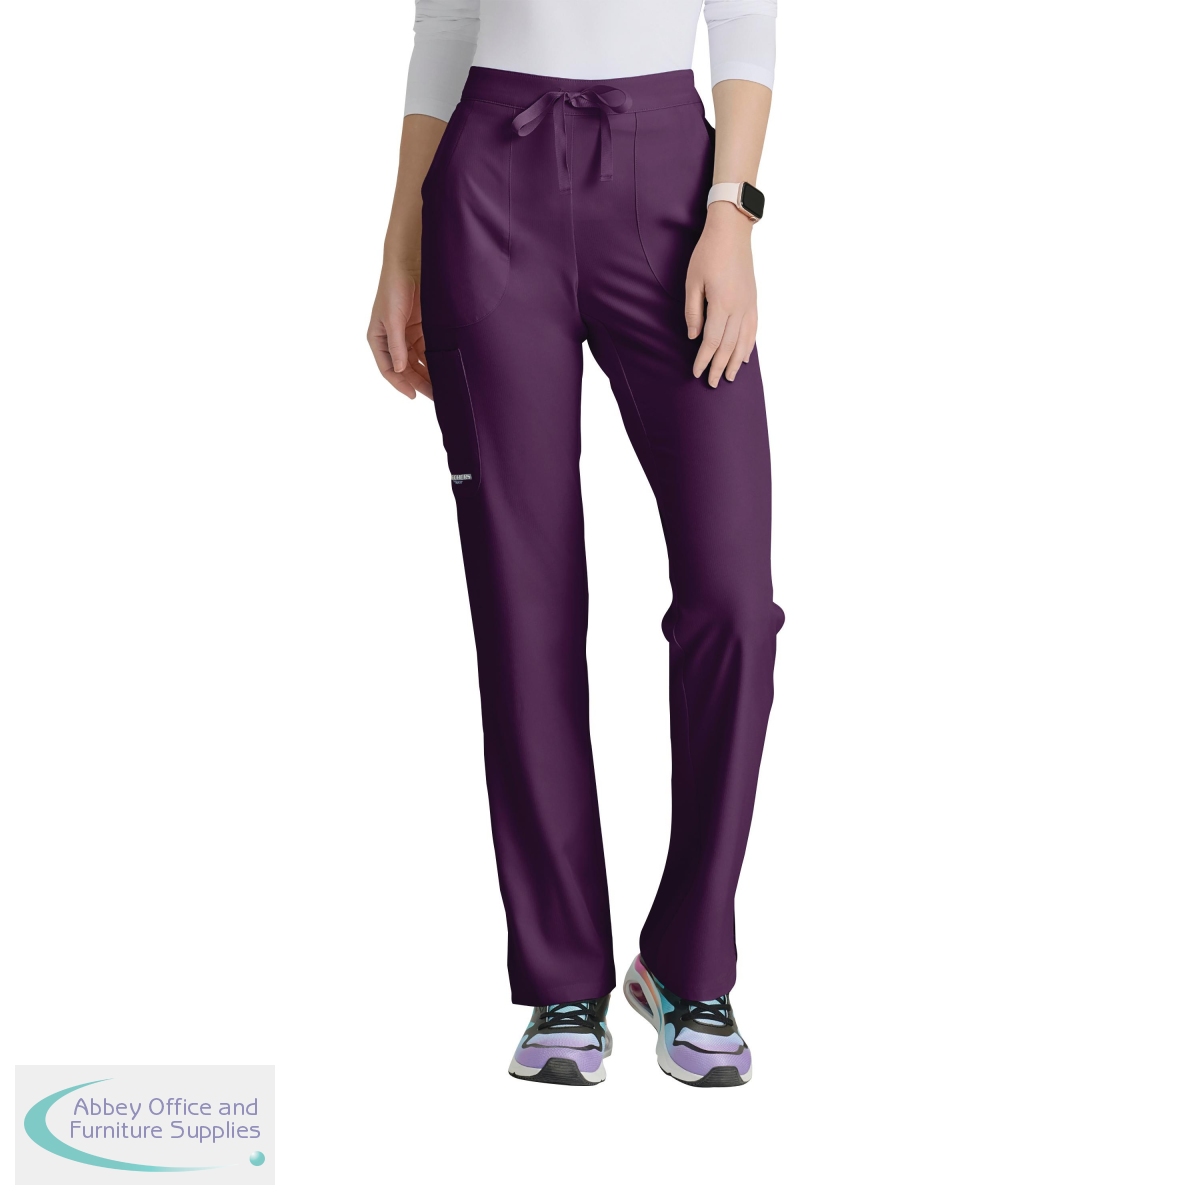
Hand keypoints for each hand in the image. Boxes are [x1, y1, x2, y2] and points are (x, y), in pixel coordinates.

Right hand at [367, 260, 431, 398]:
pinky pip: (428, 350)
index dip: (400, 383)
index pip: (388, 369)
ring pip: (418, 362)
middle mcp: (392, 340)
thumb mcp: (392, 319)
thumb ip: (396, 346)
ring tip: (442, 386)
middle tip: (434, 395)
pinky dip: (435, 360)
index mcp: (378, 339)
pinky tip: (445, 369)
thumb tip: (400, 369)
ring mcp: (407, 335)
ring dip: (428, 373)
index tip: (414, 395)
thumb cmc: (393, 288)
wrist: (410, 265)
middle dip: (418, 382)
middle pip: (406, 369)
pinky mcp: (422, 329)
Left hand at [684, 202, 757, 386]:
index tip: (696, 373)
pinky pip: (753, 329)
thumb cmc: (707, 254)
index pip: (712, 341)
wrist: (732, 232)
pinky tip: (744, 357)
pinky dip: (749, 346)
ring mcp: (748, 305)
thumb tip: (693, 336)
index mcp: (721, 304)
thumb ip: (693, 312)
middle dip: (718, 366)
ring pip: (743, 341)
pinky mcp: (753, 300)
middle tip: (711, 383)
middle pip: (728, 346)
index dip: (704, 359)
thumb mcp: (692, 282)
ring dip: (735, 362)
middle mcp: (738, 308)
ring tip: (728, 377)